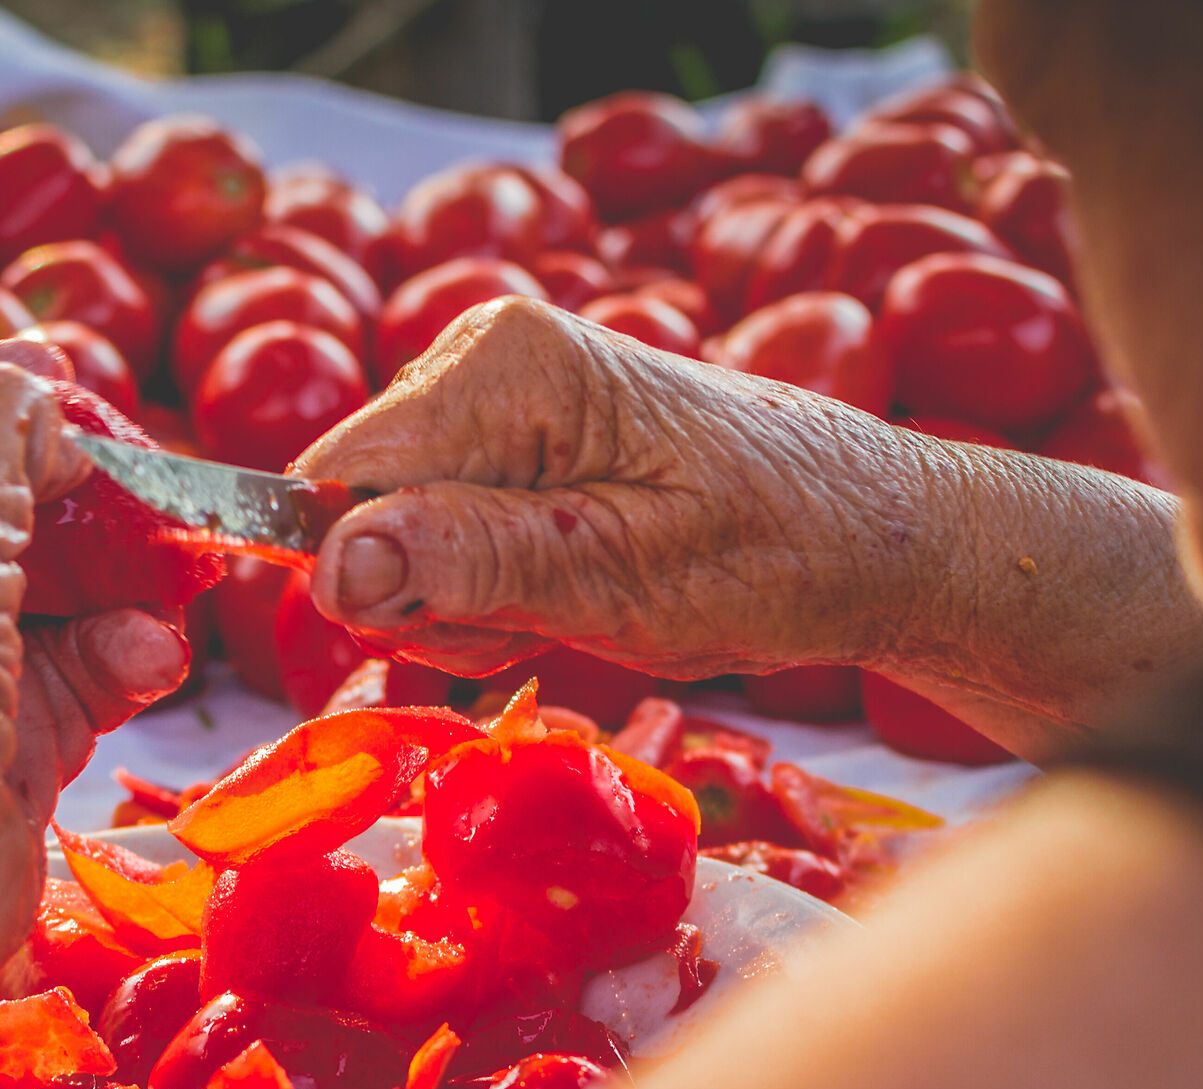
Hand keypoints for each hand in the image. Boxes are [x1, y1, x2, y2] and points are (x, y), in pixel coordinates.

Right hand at [296, 297, 942, 678]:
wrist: (870, 534)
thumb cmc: (778, 552)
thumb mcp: (623, 581)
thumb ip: (472, 566)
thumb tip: (333, 565)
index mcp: (502, 365)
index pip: (332, 486)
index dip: (377, 581)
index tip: (482, 617)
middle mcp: (480, 356)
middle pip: (356, 514)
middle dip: (433, 596)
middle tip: (552, 614)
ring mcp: (492, 395)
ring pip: (391, 538)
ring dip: (468, 602)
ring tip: (581, 598)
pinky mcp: (509, 436)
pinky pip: (438, 534)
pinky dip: (493, 588)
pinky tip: (575, 585)